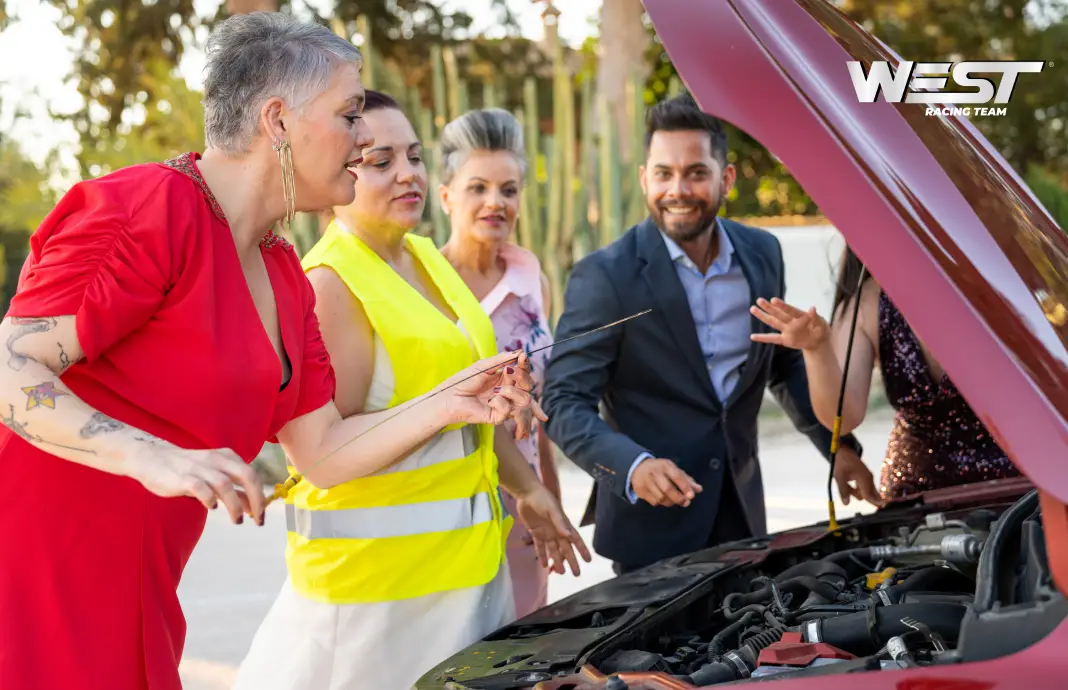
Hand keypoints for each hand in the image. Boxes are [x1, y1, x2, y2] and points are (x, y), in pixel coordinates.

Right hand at [121, 444, 265, 524]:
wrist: (152, 459)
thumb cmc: (187, 471)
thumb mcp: (214, 477)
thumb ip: (233, 490)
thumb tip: (253, 507)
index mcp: (227, 457)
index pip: (252, 475)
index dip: (260, 496)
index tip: (262, 516)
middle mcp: (216, 460)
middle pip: (246, 475)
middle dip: (257, 499)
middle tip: (258, 520)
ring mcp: (200, 467)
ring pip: (225, 484)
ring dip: (234, 505)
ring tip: (237, 521)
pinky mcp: (183, 477)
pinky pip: (201, 488)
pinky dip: (210, 499)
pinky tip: (212, 507)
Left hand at [442, 350, 547, 435]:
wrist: (450, 397)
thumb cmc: (464, 381)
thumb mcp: (484, 366)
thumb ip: (502, 359)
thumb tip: (520, 352)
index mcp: (505, 378)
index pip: (522, 372)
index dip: (525, 364)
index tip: (522, 357)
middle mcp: (507, 391)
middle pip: (528, 385)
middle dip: (522, 376)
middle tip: (508, 371)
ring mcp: (504, 404)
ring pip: (525, 399)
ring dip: (512, 391)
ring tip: (496, 390)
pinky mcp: (499, 416)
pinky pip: (509, 409)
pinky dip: (499, 402)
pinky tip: (489, 401)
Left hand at [513, 484, 591, 575]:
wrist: (526, 493)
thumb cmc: (543, 499)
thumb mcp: (552, 510)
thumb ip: (560, 523)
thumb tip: (568, 536)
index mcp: (563, 525)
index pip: (575, 540)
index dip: (582, 550)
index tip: (588, 560)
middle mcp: (557, 531)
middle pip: (566, 549)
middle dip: (571, 561)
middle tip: (576, 574)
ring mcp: (546, 532)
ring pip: (553, 550)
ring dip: (557, 561)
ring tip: (560, 572)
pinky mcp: (535, 532)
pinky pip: (540, 547)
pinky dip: (542, 556)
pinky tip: (544, 565)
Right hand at [632, 458, 702, 506]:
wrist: (638, 468)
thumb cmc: (661, 469)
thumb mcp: (673, 470)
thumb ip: (687, 480)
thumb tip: (698, 489)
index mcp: (665, 465)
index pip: (677, 477)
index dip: (685, 487)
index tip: (691, 496)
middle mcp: (655, 473)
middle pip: (667, 489)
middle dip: (678, 498)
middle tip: (686, 503)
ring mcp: (646, 482)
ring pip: (661, 498)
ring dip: (670, 502)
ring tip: (674, 500)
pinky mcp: (641, 491)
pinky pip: (654, 502)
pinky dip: (661, 503)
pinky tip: (663, 498)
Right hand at [750, 298, 829, 350]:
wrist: (819, 341)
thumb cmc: (821, 329)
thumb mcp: (822, 323)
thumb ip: (816, 317)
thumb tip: (812, 308)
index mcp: (800, 316)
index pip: (789, 310)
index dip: (782, 306)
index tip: (773, 300)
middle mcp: (791, 322)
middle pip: (778, 314)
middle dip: (769, 308)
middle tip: (759, 300)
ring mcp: (786, 330)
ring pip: (773, 322)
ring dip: (763, 316)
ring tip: (752, 309)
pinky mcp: (785, 340)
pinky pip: (772, 339)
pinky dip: (763, 338)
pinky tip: (752, 336)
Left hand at [833, 447, 884, 506]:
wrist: (844, 452)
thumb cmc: (842, 463)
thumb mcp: (839, 477)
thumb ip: (843, 491)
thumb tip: (846, 504)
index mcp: (864, 478)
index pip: (870, 495)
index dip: (875, 502)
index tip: (882, 507)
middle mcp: (869, 479)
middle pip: (871, 494)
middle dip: (863, 497)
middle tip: (855, 495)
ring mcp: (868, 478)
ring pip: (865, 492)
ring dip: (856, 493)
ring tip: (846, 485)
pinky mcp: (865, 478)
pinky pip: (863, 488)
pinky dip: (856, 489)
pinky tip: (848, 485)